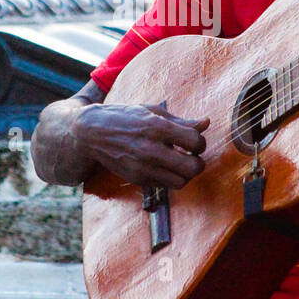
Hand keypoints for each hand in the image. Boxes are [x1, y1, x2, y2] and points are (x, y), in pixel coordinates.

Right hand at [75, 102, 209, 188]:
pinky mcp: (137, 179)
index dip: (200, 142)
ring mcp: (143, 167)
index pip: (196, 141)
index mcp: (157, 127)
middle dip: (197, 162)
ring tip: (179, 163)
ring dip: (185, 174)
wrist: (92, 133)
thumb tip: (206, 123)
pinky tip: (164, 166)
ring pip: (181, 182)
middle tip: (191, 156)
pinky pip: (165, 186)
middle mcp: (150, 149)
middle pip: (193, 167)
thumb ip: (182, 121)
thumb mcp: (153, 112)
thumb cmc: (125, 118)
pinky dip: (170, 178)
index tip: (193, 141)